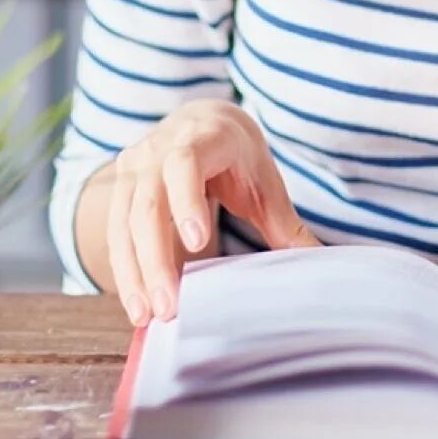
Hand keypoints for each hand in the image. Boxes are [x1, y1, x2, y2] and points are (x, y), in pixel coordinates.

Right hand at [107, 99, 318, 324]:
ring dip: (133, 272)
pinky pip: (115, 232)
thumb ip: (286, 223)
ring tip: (146, 316)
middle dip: (156, 258)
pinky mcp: (120, 188)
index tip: (196, 242)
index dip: (186, 200)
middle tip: (168, 306)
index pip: (186, 164)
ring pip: (124, 221)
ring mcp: (134, 167)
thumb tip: (322, 263)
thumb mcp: (264, 182)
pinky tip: (137, 304)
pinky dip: (124, 270)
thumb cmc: (238, 157)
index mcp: (203, 137)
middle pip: (149, 202)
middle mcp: (159, 148)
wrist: (202, 122)